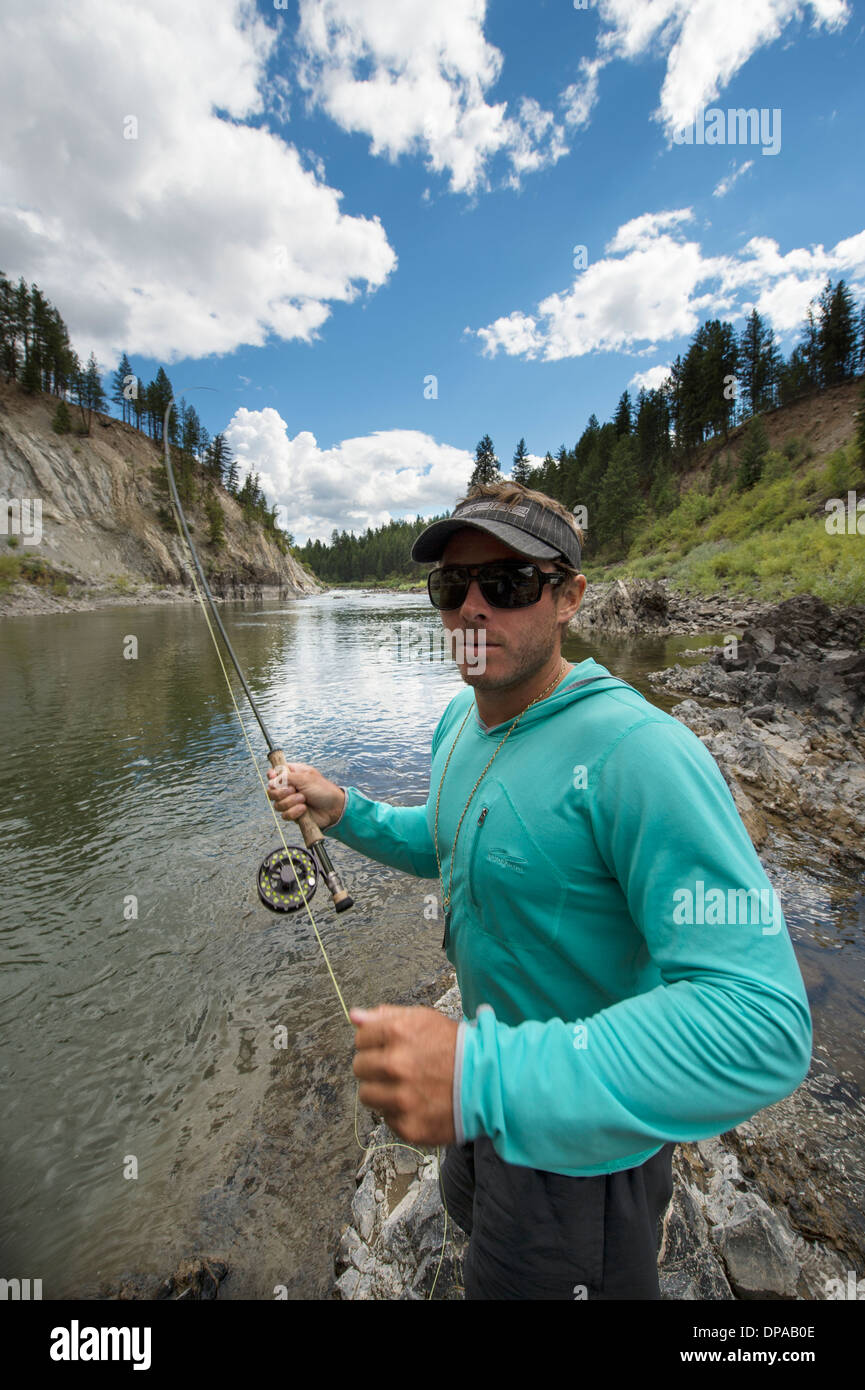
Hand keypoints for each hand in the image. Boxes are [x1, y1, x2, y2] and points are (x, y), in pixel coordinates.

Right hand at [266, 761, 345, 829]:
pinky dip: (294, 812)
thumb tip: (270, 781)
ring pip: (277, 804)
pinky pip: (284, 815)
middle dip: (281, 792)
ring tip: (304, 799)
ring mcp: (290, 802)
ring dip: (291, 802)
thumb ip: (286, 778)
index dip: (271, 776)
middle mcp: (288, 788)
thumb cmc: (323, 789)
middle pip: (271, 791)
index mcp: (291, 774)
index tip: (273, 777)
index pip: (274, 774)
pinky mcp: (293, 814)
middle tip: (294, 790)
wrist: (333, 808)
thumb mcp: (305, 778)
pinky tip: (304, 809)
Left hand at [351, 1004, 457, 1146]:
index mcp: (397, 1033)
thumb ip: (385, 1016)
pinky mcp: (409, 1125)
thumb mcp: (424, 1019)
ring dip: (381, 1091)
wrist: (490, 1082)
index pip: (360, 1039)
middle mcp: (396, 1066)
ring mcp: (402, 1098)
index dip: (374, 1043)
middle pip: (359, 1068)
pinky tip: (418, 1102)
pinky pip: (387, 1118)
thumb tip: (354, 1016)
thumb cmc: (456, 1048)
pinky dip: (399, 1112)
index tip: (388, 1047)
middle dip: (374, 1066)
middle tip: (398, 1068)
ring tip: (405, 1086)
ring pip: (367, 1095)